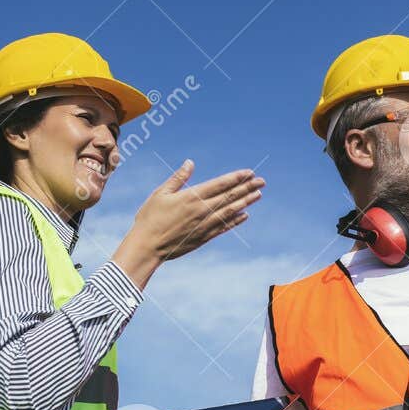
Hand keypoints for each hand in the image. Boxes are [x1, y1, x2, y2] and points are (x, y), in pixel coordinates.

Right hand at [112, 161, 263, 285]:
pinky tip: (245, 215)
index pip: (219, 184)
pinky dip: (235, 221)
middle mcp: (201, 211)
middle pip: (229, 197)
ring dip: (245, 202)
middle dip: (247, 188)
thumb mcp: (160, 193)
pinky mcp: (203, 238)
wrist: (147, 247)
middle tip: (262, 181)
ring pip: (230, 211)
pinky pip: (224, 227)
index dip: (236, 178)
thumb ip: (178, 178)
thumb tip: (190, 162)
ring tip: (258, 195)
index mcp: (191, 197)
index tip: (249, 173)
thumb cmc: (149, 218)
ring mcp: (204, 225)